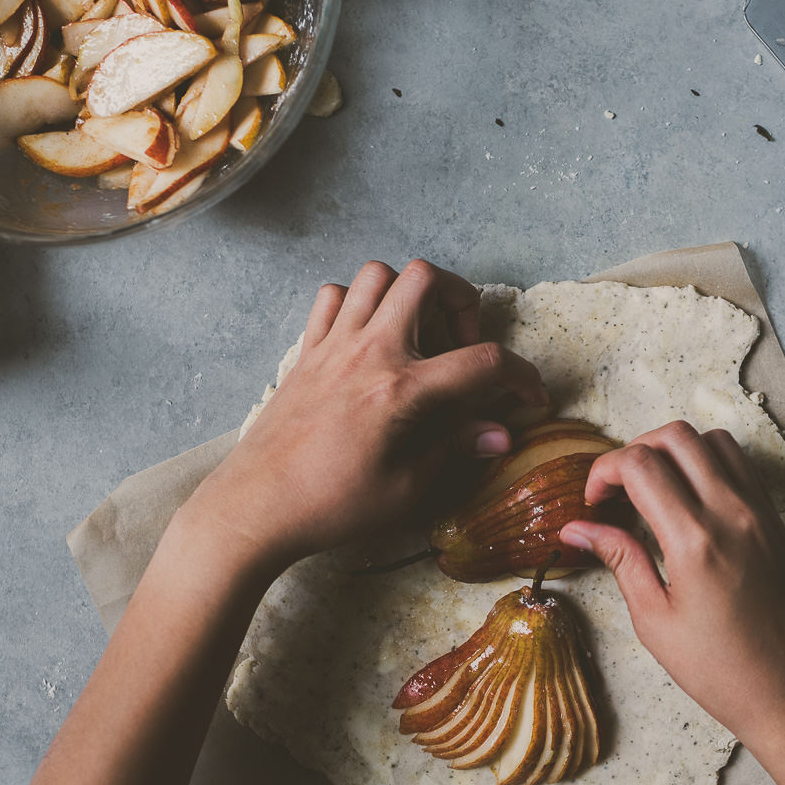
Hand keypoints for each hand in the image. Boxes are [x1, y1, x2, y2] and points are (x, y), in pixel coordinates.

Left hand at [185, 259, 546, 570]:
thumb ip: (454, 448)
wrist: (255, 509)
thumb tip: (497, 434)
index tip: (529, 395)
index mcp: (400, 391)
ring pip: (377, 275)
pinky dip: (357, 303)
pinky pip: (332, 297)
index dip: (520, 376)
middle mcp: (368, 353)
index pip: (482, 362)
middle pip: (425, 278)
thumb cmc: (330, 507)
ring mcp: (332, 346)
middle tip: (462, 343)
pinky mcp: (306, 352)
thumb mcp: (406, 489)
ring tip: (419, 334)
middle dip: (460, 299)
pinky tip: (369, 340)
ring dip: (408, 293)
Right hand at [559, 421, 784, 745]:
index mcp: (694, 540)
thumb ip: (619, 560)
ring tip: (653, 490)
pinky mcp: (775, 520)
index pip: (640, 464)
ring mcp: (760, 512)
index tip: (594, 500)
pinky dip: (708, 462)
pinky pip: (741, 464)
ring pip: (711, 439)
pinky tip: (690, 499)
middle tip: (617, 489)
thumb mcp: (655, 620)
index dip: (604, 471)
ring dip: (674, 451)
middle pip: (675, 436)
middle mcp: (732, 514)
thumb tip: (578, 528)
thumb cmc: (722, 670)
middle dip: (634, 450)